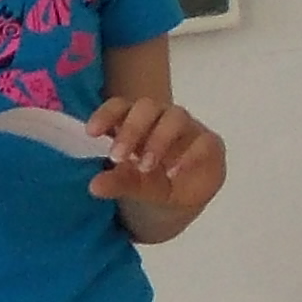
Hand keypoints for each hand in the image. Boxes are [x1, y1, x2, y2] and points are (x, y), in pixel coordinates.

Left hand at [84, 95, 226, 232]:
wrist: (186, 196)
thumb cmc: (153, 179)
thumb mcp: (133, 184)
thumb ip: (116, 181)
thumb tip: (94, 186)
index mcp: (136, 120)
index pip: (120, 105)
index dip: (106, 114)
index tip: (91, 132)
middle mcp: (161, 116)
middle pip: (147, 107)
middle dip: (131, 130)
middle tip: (117, 157)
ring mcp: (188, 127)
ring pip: (175, 117)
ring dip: (158, 140)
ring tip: (145, 167)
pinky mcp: (210, 143)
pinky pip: (203, 141)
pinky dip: (188, 156)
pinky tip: (173, 173)